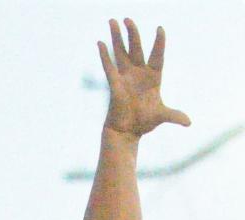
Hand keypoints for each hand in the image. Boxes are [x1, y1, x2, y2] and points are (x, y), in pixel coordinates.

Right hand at [99, 19, 189, 137]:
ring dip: (117, 37)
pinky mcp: (114, 84)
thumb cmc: (144, 122)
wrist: (127, 132)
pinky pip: (109, 66)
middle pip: (136, 48)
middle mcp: (138, 73)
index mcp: (153, 77)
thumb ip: (174, 115)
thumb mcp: (162, 116)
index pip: (157, 55)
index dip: (159, 43)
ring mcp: (126, 77)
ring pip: (121, 52)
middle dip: (132, 33)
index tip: (160, 29)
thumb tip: (189, 123)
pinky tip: (100, 43)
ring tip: (113, 21)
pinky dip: (104, 55)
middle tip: (127, 19)